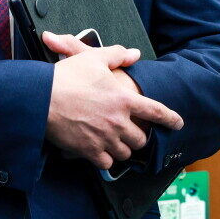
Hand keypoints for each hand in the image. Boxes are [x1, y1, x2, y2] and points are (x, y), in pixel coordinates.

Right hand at [42, 31, 181, 169]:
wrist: (41, 98)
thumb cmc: (67, 77)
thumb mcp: (94, 58)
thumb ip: (117, 55)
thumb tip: (134, 54)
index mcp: (124, 99)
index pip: (156, 112)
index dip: (170, 118)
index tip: (178, 123)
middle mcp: (118, 122)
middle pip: (141, 139)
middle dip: (139, 137)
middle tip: (131, 133)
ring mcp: (105, 138)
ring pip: (125, 153)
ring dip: (123, 149)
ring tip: (115, 143)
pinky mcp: (89, 150)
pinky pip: (106, 163)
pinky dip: (105, 160)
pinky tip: (100, 152)